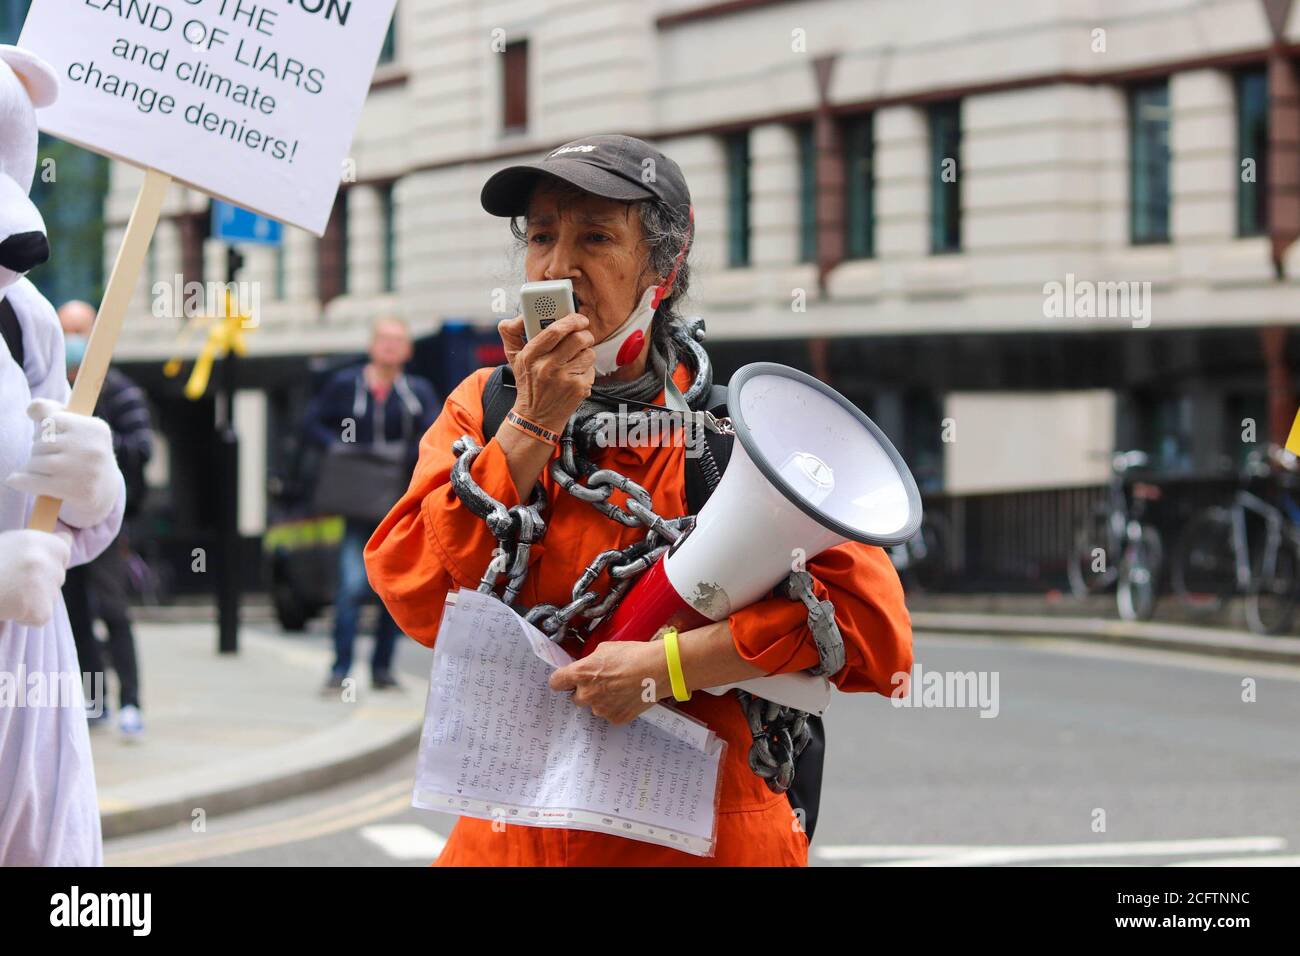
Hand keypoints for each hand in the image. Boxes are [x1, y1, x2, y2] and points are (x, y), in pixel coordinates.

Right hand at [0, 528, 71, 626]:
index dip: (49, 559)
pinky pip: (39, 617)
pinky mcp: (42, 610)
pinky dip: (26, 617)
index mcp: (41, 540)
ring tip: (5, 593)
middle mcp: (49, 561)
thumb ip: (38, 544)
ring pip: (48, 597)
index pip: (64, 549)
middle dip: (39, 582)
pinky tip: (8, 608)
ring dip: (31, 599)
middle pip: (57, 576)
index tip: (32, 564)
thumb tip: (67, 538)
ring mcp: (48, 587)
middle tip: (11, 581)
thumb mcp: (10, 542)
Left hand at [4, 398, 122, 528]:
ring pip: (36, 462)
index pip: (52, 419)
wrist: (105, 493)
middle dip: (39, 451)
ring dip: (32, 467)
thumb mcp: (76, 429)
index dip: (46, 431)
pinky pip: (34, 481)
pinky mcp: (76, 491)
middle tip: (50, 460)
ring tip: (42, 472)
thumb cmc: (83, 456)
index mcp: (95, 428)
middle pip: (43, 442)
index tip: (55, 440)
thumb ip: (51, 412)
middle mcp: (93, 448)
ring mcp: (85, 471)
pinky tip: (15, 480)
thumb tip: (31, 409)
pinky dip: (20, 481)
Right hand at [499, 313, 595, 433]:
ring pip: (589, 352)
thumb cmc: (528, 383)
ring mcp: (564, 379)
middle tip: (584, 335)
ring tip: (577, 358)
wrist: (536, 417)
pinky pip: (591, 368)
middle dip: (585, 334)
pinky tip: (575, 374)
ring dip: (587, 352)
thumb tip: (521, 314)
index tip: (579, 318)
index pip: (554, 331)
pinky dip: (587, 369)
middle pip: (578, 339)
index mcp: (530, 356)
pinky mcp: (578, 389)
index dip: (571, 320)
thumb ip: (512, 333)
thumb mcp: (515, 358)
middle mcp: (547, 367)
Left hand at [549, 640, 667, 724]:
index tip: (567, 680)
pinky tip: (628, 696)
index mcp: (580, 674)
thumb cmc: (633, 655)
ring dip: (602, 699)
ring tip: (621, 688)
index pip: (556, 682)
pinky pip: (610, 713)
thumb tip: (588, 667)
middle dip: (585, 690)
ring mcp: (601, 709)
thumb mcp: (605, 649)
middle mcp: (587, 695)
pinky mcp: (616, 718)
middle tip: (603, 681)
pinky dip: (616, 707)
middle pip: (576, 697)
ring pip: (595, 706)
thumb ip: (590, 661)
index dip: (562, 680)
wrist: (658, 670)